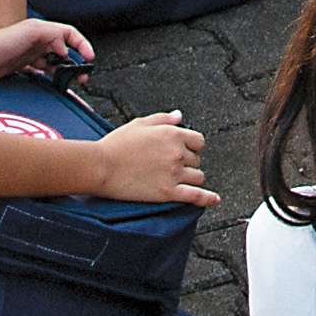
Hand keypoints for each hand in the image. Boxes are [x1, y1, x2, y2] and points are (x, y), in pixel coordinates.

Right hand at [90, 110, 212, 205]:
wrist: (101, 166)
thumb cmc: (117, 144)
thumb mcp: (140, 124)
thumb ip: (164, 119)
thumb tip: (180, 116)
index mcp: (172, 134)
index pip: (198, 141)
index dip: (191, 147)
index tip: (182, 151)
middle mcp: (177, 153)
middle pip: (196, 160)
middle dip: (187, 163)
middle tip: (169, 167)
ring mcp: (174, 173)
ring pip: (198, 177)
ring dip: (191, 179)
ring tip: (176, 180)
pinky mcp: (168, 192)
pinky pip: (196, 196)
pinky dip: (207, 198)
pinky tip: (214, 199)